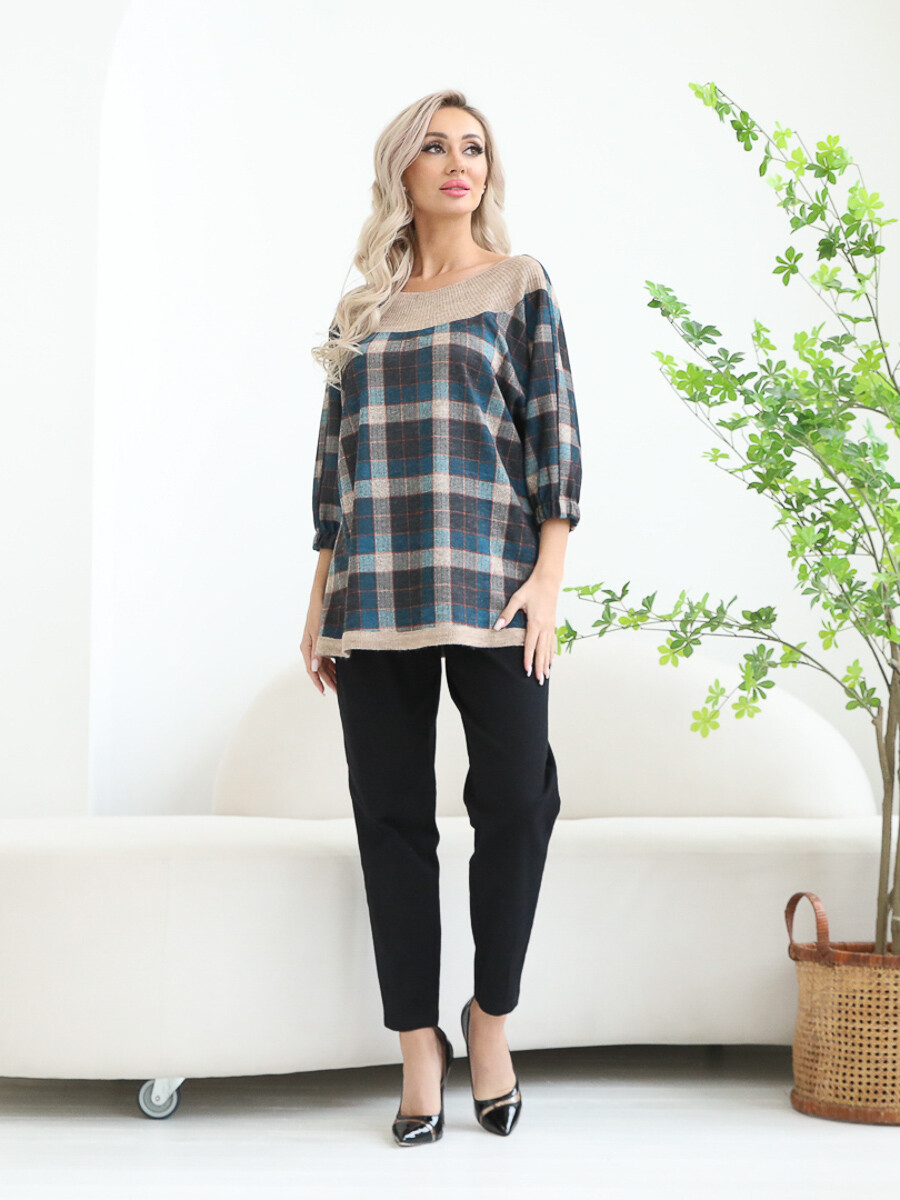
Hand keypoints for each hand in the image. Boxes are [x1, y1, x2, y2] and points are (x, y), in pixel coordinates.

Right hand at [300, 601, 336, 694]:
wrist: (322, 596)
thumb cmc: (320, 611)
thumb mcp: (319, 632)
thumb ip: (318, 650)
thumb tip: (315, 668)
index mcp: (307, 647)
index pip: (311, 670)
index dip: (318, 682)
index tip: (324, 692)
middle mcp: (311, 648)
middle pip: (319, 669)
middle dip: (328, 681)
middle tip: (338, 691)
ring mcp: (317, 644)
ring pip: (324, 664)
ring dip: (332, 674)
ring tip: (341, 683)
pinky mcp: (324, 640)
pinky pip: (328, 656)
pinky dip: (335, 664)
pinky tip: (342, 669)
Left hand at [493, 568, 560, 683]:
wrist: (549, 580)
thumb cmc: (532, 588)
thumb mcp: (517, 598)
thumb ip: (507, 614)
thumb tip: (496, 627)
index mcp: (536, 622)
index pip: (531, 645)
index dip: (528, 659)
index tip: (527, 671)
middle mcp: (545, 626)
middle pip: (542, 651)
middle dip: (540, 667)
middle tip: (539, 681)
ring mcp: (551, 626)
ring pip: (549, 649)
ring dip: (547, 663)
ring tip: (546, 676)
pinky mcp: (553, 623)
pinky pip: (553, 642)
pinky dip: (552, 653)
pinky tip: (551, 661)